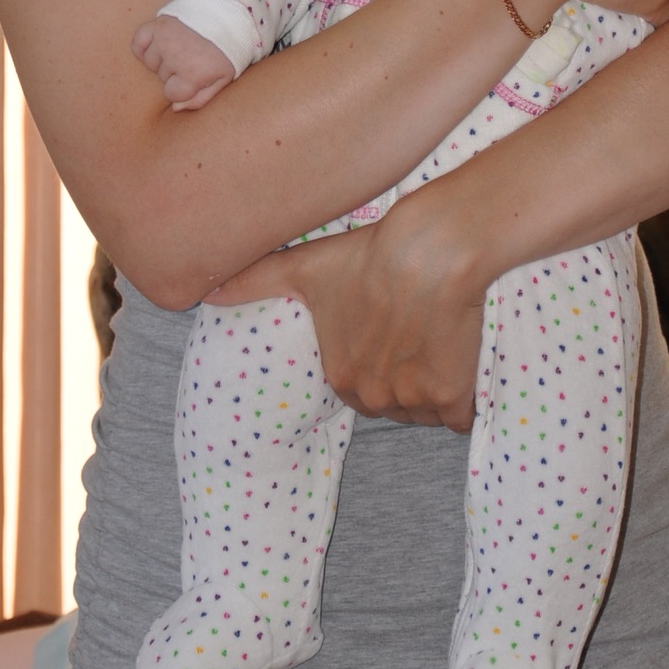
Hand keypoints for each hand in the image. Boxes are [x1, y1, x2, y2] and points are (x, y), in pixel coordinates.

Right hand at [132, 15, 234, 109]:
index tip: (192, 77)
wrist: (227, 13)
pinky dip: (144, 47)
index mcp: (192, 74)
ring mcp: (164, 40)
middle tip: (190, 58)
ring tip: (179, 48)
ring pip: (150, 61)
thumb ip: (200, 98)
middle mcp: (175, 58)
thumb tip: (175, 107)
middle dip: (174, 71)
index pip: (171, 94)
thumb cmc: (225, 49)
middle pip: (162, 76)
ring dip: (161, 58)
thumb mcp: (223, 78)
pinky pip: (138, 43)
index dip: (182, 87)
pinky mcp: (157, 25)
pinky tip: (158, 45)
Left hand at [205, 191, 487, 430]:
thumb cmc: (366, 257)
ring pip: (426, 412)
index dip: (376, 365)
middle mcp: (373, 397)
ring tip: (437, 347)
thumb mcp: (302, 267)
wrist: (429, 251)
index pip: (358, 390)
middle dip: (405, 381)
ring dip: (433, 392)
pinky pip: (459, 417)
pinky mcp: (452, 395)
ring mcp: (414, 400)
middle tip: (416, 340)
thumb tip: (205, 291)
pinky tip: (461, 365)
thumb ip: (254, 281)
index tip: (388, 338)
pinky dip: (463, 400)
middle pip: (394, 404)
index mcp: (339, 375)